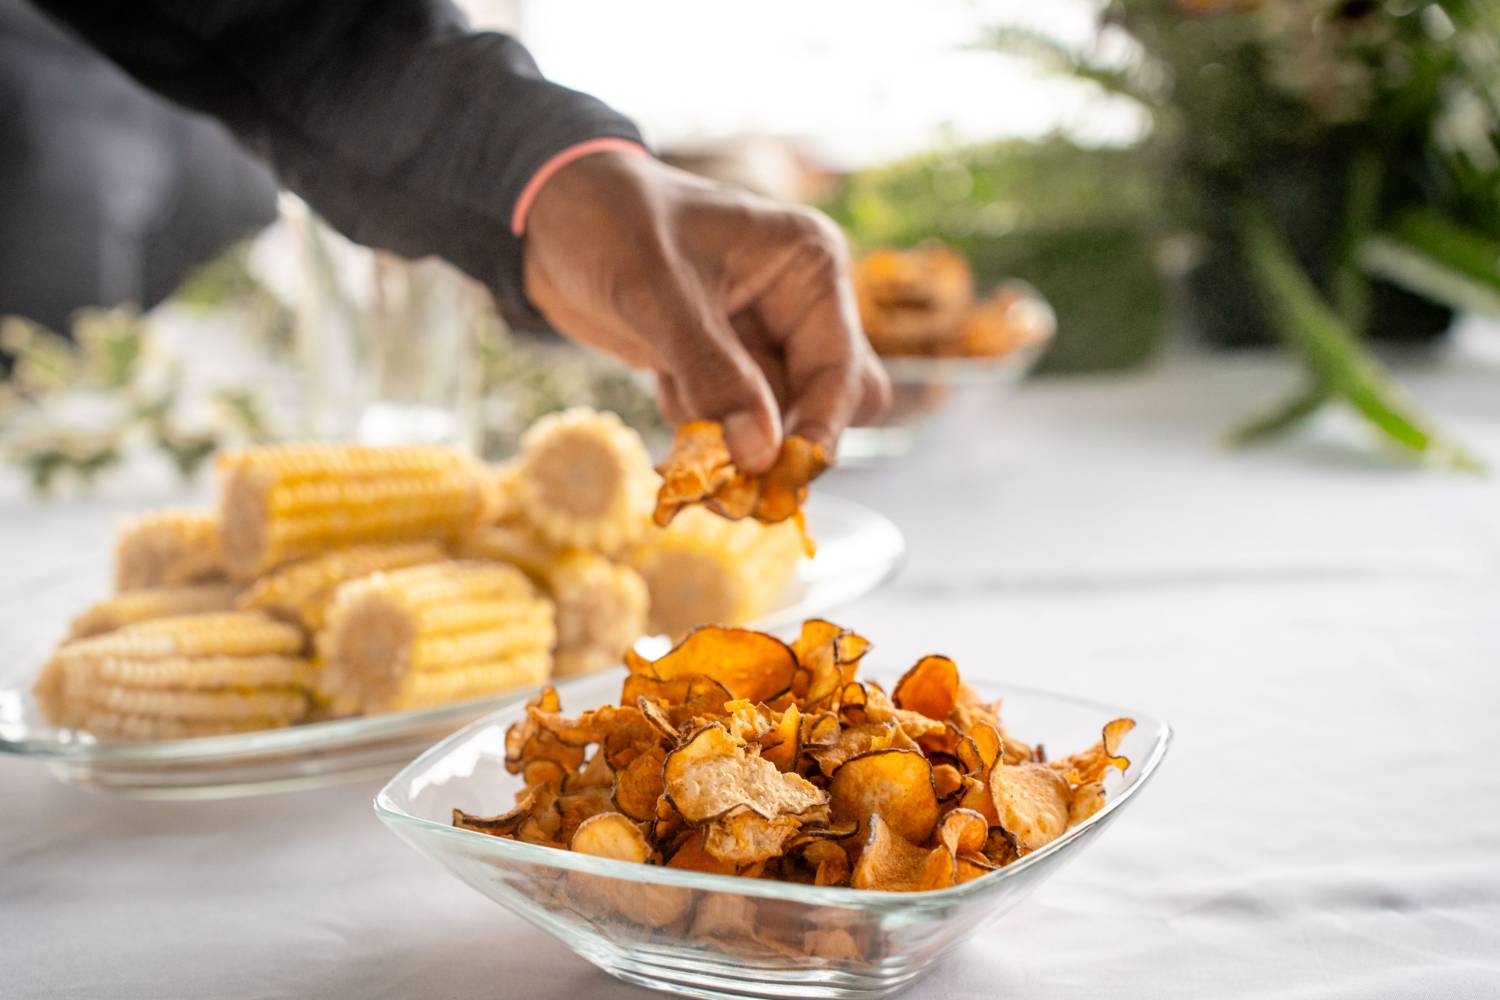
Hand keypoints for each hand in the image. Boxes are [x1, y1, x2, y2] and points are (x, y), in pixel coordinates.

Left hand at [522, 151, 889, 471]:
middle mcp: (796, 306)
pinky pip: (729, 424)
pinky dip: (701, 440)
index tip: (783, 476)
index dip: (819, 427)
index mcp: (807, 268)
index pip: (840, 369)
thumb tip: (761, 454)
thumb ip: (713, 375)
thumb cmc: (609, 223)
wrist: (547, 213)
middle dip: (779, 448)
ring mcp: (759, 339)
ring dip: (733, 452)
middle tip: (735, 488)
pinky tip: (666, 426)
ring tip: (685, 457)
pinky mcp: (720, 364)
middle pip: (821, 405)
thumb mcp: (659, 295)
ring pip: (773, 424)